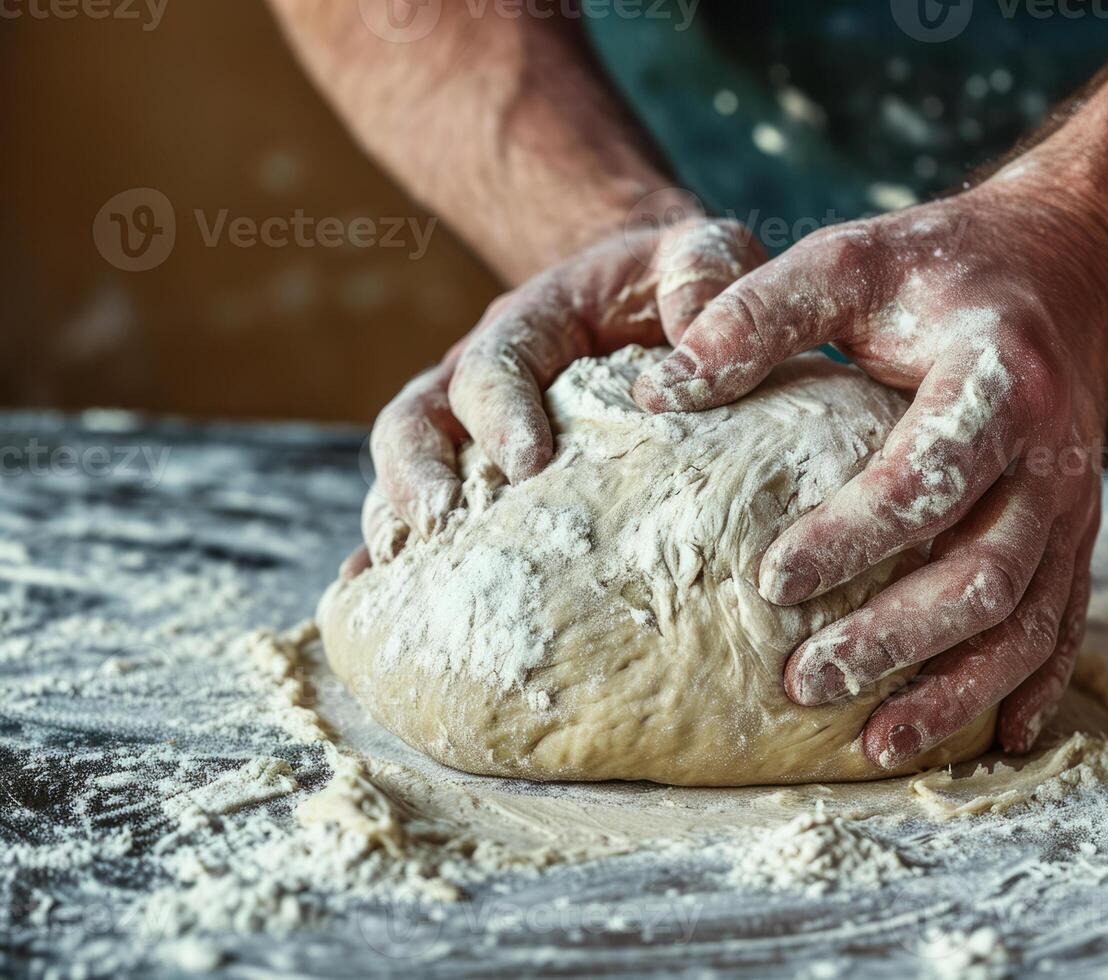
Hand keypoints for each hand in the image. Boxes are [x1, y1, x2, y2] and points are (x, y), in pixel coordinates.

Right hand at [346, 209, 765, 576]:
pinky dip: (398, 557)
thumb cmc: (681, 283)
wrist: (658, 301)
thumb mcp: (702, 256)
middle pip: (417, 420)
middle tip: (442, 525)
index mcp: (532, 325)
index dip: (501, 412)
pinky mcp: (481, 477)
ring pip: (405, 473)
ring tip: (405, 576)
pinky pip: (423, 515)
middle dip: (419, 474)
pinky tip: (380, 606)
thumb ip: (703, 276)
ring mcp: (471, 431)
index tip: (528, 463)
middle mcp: (482, 377)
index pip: (494, 364)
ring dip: (399, 521)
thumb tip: (690, 357)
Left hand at [632, 176, 1107, 762]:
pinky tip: (998, 738)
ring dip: (956, 688)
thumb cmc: (945, 265)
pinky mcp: (1080, 531)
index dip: (852, 537)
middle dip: (895, 638)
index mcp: (996, 381)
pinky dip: (1033, 684)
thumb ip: (759, 314)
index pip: (924, 476)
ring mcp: (1075, 503)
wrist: (1069, 263)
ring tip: (877, 743)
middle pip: (984, 572)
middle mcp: (1051, 454)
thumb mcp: (851, 259)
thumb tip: (661, 388)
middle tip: (805, 679)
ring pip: (1028, 618)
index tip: (770, 580)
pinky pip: (1067, 622)